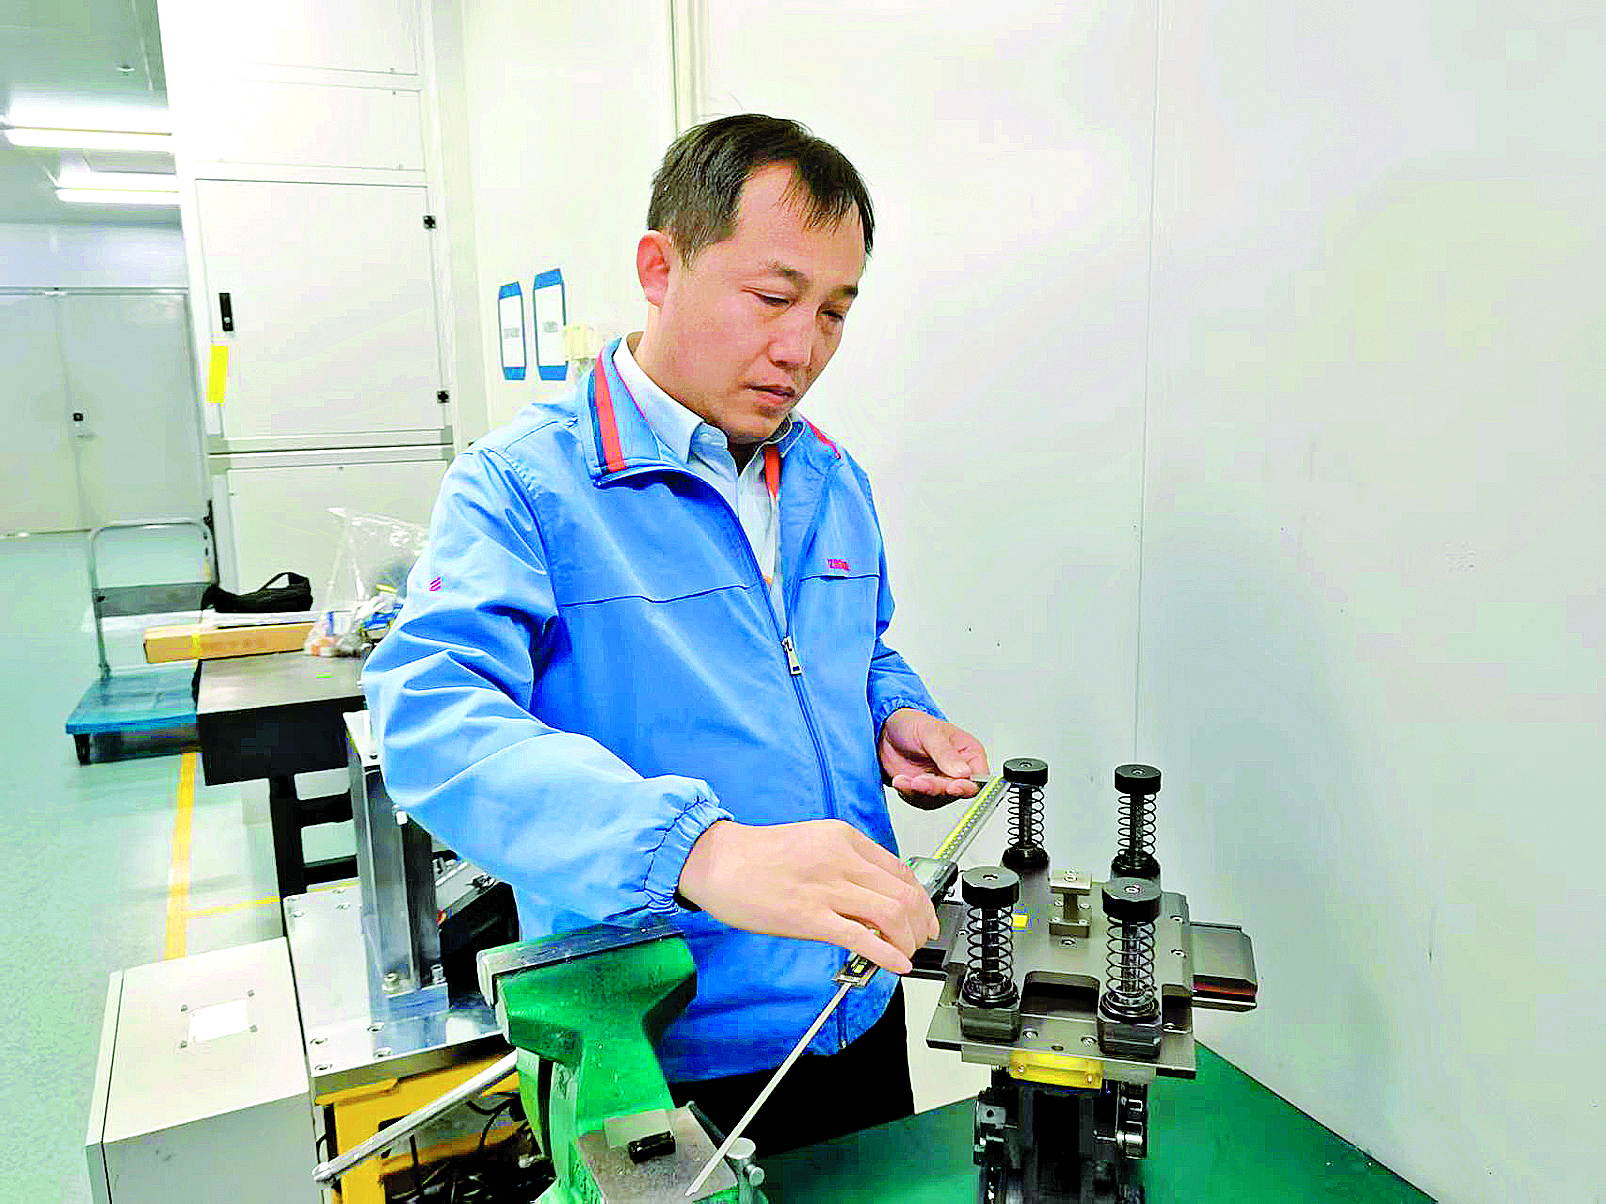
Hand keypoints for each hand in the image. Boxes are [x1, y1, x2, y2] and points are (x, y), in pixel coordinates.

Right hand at [676, 818, 940, 974]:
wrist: (715, 860)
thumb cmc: (756, 857)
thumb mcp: (811, 844)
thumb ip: (845, 865)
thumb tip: (873, 899)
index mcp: (843, 838)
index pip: (901, 870)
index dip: (920, 899)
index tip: (923, 916)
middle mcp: (841, 858)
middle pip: (904, 893)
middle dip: (920, 923)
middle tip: (920, 940)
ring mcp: (826, 887)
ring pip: (891, 914)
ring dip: (906, 941)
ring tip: (904, 954)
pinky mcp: (809, 916)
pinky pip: (861, 937)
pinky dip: (887, 954)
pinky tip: (894, 965)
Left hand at [879, 709, 989, 808]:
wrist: (886, 731)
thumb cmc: (913, 724)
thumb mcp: (931, 732)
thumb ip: (946, 753)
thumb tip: (964, 772)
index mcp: (969, 753)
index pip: (978, 777)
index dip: (967, 786)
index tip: (953, 786)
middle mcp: (958, 771)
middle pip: (958, 792)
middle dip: (937, 789)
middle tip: (921, 781)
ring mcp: (941, 782)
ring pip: (938, 799)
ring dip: (921, 792)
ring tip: (907, 780)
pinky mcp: (924, 790)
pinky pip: (920, 800)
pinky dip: (909, 793)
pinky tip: (901, 781)